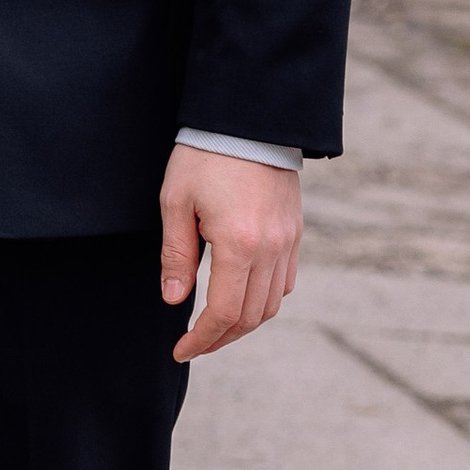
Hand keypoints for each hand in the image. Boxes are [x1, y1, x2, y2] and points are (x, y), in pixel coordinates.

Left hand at [159, 147, 301, 361]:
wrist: (249, 118)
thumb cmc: (205, 156)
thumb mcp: (176, 202)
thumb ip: (176, 255)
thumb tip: (174, 301)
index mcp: (239, 245)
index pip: (223, 313)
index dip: (201, 340)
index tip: (181, 350)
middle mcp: (270, 249)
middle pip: (250, 317)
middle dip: (221, 338)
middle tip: (194, 345)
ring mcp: (288, 242)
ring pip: (271, 304)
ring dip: (243, 323)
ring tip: (215, 327)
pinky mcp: (295, 232)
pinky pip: (285, 281)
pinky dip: (263, 299)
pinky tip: (240, 296)